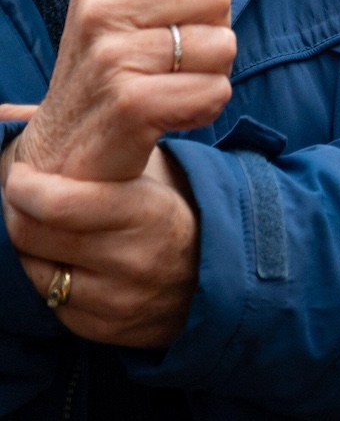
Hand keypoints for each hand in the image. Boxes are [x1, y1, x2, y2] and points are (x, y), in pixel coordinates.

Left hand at [2, 145, 199, 347]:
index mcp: (149, 214)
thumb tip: (9, 112)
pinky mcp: (107, 329)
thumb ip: (102, 141)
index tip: (21, 175)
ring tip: (45, 227)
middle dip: (20, 214)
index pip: (62, 206)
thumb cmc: (174, 210)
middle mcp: (133, 260)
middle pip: (37, 237)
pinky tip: (66, 261)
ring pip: (39, 272)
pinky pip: (55, 304)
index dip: (27, 189)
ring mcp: (119, 300)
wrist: (217, 276)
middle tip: (22, 196)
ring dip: (34, 249)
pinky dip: (52, 280)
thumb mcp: (153, 172)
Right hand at [4, 0, 231, 184]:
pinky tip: (173, 110)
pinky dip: (207, 103)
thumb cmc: (110, 67)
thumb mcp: (110, 4)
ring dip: (212, 69)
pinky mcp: (133, 102)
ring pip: (224, 43)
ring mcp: (112, 56)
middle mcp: (99, 10)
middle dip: (215, 25)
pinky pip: (217, 88)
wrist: (67, 153)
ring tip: (172, 81)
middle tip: (177, 51)